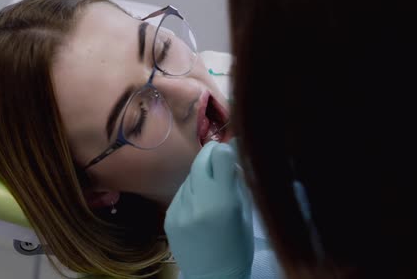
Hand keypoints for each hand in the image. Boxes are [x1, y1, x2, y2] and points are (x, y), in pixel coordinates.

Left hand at [164, 141, 252, 278]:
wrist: (213, 277)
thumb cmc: (238, 247)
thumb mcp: (247, 213)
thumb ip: (238, 182)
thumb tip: (231, 154)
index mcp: (223, 202)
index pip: (220, 155)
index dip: (226, 150)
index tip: (230, 153)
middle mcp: (198, 202)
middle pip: (201, 160)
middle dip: (211, 154)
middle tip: (219, 156)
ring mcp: (179, 209)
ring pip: (190, 176)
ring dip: (201, 175)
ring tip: (211, 190)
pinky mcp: (169, 216)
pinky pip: (181, 192)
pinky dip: (191, 192)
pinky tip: (200, 205)